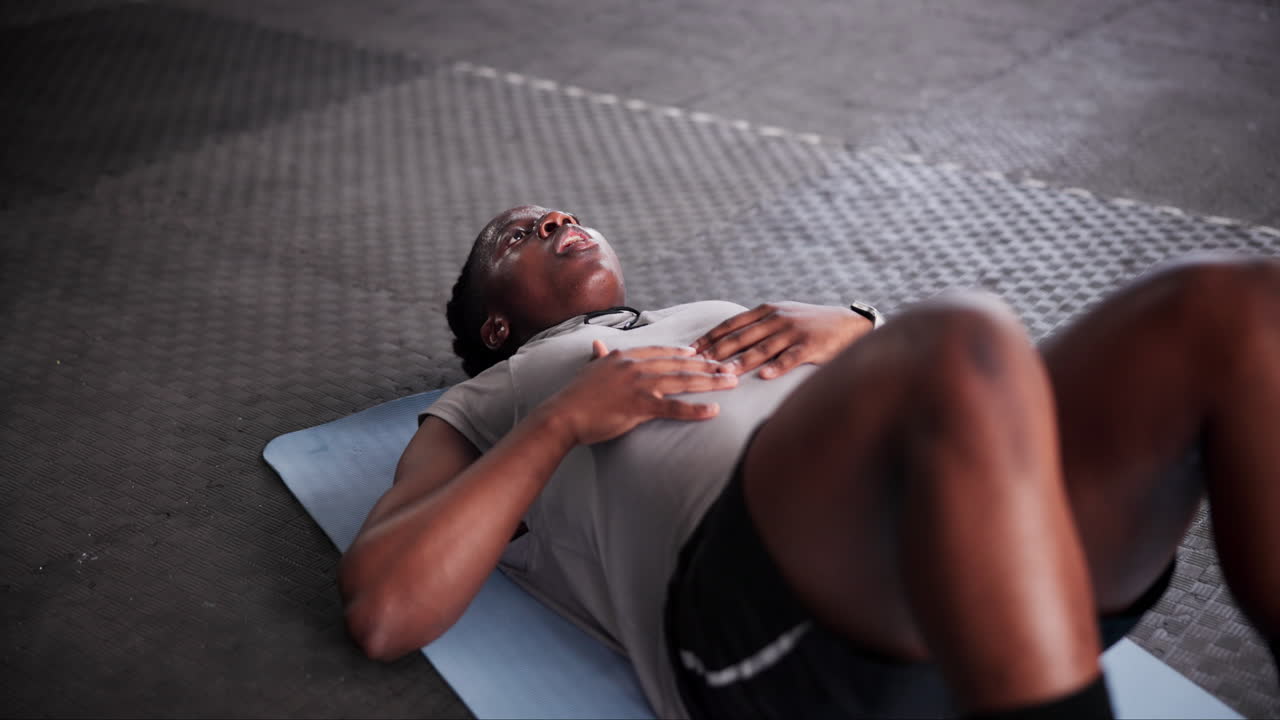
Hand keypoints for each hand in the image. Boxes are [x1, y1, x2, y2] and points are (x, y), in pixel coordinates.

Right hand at [545, 341, 738, 445]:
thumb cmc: (575, 397)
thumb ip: (599, 356)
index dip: (682, 353)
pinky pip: (674, 407)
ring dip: (711, 382)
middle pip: (679, 364)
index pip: (660, 352)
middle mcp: (635, 366)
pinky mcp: (640, 405)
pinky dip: (695, 409)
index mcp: (624, 357)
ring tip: (732, 382)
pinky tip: (714, 411)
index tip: (700, 353)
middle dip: (708, 366)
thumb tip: (597, 344)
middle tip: (730, 366)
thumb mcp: (589, 370)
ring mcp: (639, 384)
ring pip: (683, 381)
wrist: (563, 415)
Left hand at [690, 302, 872, 378]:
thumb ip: (757, 326)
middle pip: (742, 337)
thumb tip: (726, 339)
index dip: (710, 337)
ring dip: (741, 362)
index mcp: (767, 311)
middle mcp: (777, 318)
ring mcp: (794, 332)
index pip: (732, 324)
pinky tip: (764, 377)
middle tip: (697, 365)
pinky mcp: (810, 346)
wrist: (848, 324)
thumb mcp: (781, 316)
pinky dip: (777, 367)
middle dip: (717, 351)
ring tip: (723, 374)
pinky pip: (790, 358)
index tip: (691, 349)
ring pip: (762, 349)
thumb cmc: (809, 323)